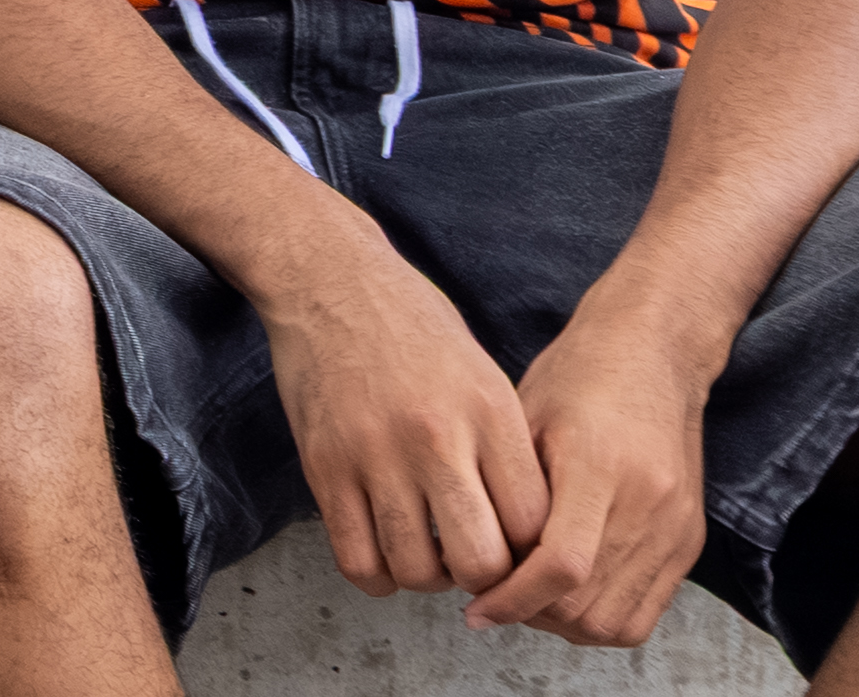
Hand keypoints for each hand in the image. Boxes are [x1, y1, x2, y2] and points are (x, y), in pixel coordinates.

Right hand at [248, 213, 550, 602]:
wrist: (330, 279)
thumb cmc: (412, 324)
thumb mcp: (483, 373)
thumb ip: (505, 449)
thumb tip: (528, 529)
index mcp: (488, 411)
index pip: (532, 525)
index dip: (531, 554)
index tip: (516, 550)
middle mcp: (436, 437)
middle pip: (481, 562)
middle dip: (484, 579)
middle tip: (472, 561)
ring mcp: (376, 454)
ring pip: (416, 571)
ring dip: (427, 578)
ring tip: (428, 553)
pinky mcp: (325, 467)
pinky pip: (357, 560)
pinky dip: (377, 575)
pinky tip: (385, 550)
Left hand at [459, 318, 710, 646]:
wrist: (654, 352)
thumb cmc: (580, 375)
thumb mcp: (524, 416)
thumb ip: (506, 491)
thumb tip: (475, 559)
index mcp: (599, 464)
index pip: (561, 565)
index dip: (513, 598)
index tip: (478, 606)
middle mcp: (647, 502)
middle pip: (587, 606)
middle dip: (532, 615)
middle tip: (496, 598)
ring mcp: (674, 526)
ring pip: (616, 623)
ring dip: (565, 625)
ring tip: (531, 598)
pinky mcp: (688, 541)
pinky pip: (645, 614)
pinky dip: (602, 620)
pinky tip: (569, 596)